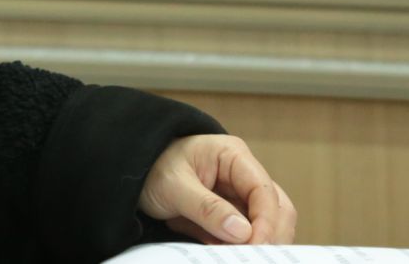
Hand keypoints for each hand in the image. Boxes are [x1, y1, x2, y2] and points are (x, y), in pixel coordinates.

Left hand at [138, 134, 296, 244]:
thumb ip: (206, 208)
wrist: (132, 173)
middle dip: (270, 235)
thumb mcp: (173, 186)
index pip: (264, 190)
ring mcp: (239, 196)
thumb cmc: (153, 168)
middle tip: (253, 258)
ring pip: (267, 224)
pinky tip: (227, 255)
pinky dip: (241, 248)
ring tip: (240, 257)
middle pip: (277, 208)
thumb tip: (243, 232)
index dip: (267, 221)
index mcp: (232, 155)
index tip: (256, 246)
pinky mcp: (231, 216)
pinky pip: (246, 236)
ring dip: (259, 243)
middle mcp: (242, 174)